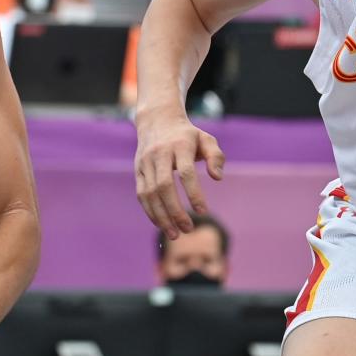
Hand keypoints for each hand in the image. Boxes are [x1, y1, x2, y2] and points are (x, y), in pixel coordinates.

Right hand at [134, 109, 225, 237]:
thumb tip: (217, 178)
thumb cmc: (188, 136)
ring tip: (175, 234)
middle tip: (188, 229)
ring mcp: (146, 162)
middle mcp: (159, 154)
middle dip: (175, 211)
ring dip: (161, 216)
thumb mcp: (206, 139)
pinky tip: (162, 225)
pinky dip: (151, 212)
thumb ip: (216, 157)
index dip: (194, 193)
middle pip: (164, 186)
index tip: (203, 211)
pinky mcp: (138, 170)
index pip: (185, 172)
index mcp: (179, 145)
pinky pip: (142, 194)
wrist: (158, 121)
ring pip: (150, 193)